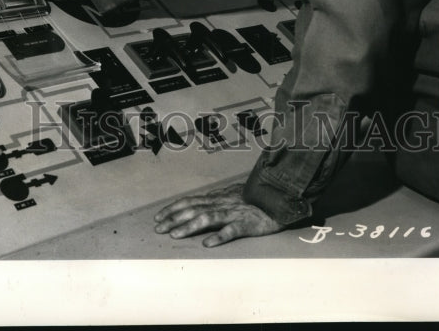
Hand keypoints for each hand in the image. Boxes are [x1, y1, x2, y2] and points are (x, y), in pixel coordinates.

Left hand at [154, 182, 284, 246]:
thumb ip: (218, 199)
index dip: (173, 208)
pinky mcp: (247, 224)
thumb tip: (201, 203)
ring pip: (208, 218)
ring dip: (189, 226)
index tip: (158, 217)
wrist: (280, 196)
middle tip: (158, 229)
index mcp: (218, 197)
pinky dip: (219, 236)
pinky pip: (232, 230)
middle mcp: (222, 203)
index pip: (190, 202)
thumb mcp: (233, 195)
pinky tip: (208, 244)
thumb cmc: (256, 197)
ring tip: (175, 235)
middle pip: (193, 209)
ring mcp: (234, 212)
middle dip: (174, 218)